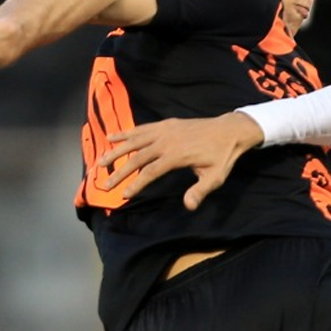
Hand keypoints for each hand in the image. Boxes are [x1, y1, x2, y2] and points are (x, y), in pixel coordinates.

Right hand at [95, 112, 266, 209]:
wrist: (230, 130)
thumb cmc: (222, 156)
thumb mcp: (215, 177)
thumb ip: (200, 191)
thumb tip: (189, 206)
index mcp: (176, 156)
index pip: (150, 172)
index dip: (136, 184)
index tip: (124, 194)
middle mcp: (166, 141)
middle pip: (137, 157)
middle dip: (119, 172)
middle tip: (105, 184)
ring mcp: (165, 130)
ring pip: (134, 140)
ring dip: (115, 151)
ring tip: (100, 162)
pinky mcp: (166, 124)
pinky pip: (142, 128)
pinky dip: (126, 133)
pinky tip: (112, 138)